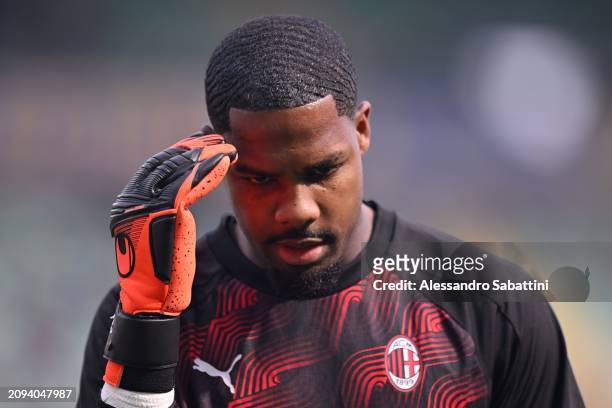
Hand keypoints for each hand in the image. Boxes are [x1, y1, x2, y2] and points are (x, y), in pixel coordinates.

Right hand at [110, 131, 236, 315]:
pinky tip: (225, 163)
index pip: (155, 168)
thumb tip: (182, 193)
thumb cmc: (161, 273)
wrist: (153, 302)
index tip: (201, 140)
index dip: (180, 151)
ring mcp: (144, 207)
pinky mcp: (163, 214)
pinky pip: (189, 185)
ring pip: (178, 171)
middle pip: (165, 163)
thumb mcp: (162, 235)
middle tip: (217, 136)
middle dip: (194, 148)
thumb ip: (167, 212)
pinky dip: (208, 172)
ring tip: (227, 147)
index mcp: (129, 204)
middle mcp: (131, 202)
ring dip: (206, 156)